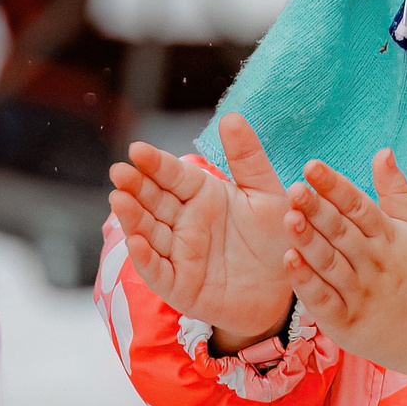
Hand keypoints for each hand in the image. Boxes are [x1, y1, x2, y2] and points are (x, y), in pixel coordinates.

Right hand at [108, 113, 296, 350]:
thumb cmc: (276, 238)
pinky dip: (145, 258)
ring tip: (118, 199)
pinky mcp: (180, 286)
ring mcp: (180, 254)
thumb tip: (231, 116)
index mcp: (204, 195)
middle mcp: (186, 222)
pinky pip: (159, 271)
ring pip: (150, 232)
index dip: (156, 163)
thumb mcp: (266, 194)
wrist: (288, 289)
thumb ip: (247, 157)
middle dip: (135, 186)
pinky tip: (135, 242)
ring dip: (132, 217)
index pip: (174, 175)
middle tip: (119, 171)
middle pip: (155, 200)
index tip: (137, 149)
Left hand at [283, 151, 406, 388]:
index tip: (311, 166)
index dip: (334, 185)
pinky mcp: (348, 322)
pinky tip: (289, 261)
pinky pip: (324, 300)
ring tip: (288, 218)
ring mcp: (360, 293)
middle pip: (341, 231)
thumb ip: (396, 191)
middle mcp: (374, 263)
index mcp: (389, 237)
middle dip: (317, 209)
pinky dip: (307, 282)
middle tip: (294, 189)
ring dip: (309, 241)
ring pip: (330, 263)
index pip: (358, 205)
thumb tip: (382, 151)